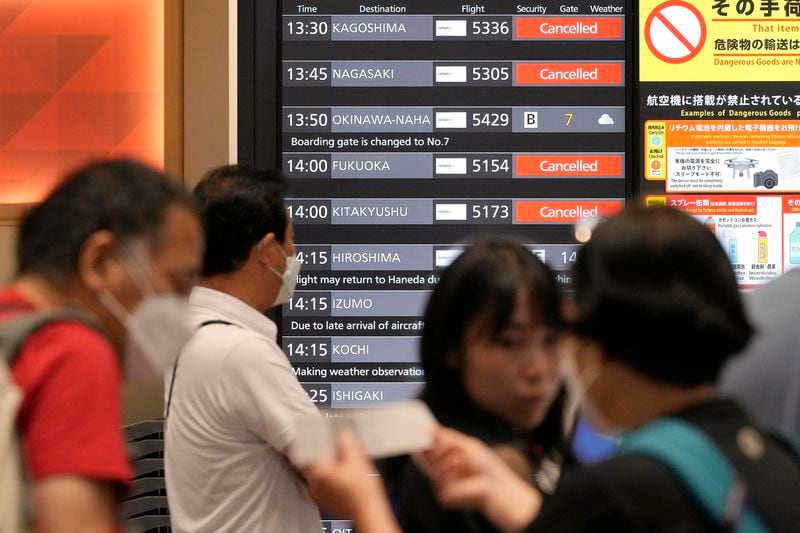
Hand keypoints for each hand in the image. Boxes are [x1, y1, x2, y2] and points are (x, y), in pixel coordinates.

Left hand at [305, 430, 400, 532]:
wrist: (368, 513)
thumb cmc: (362, 491)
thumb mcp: (357, 458)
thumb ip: (347, 442)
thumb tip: (344, 434)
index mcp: (317, 470)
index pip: (310, 448)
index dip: (318, 439)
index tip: (323, 433)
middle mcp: (314, 482)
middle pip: (317, 459)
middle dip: (329, 452)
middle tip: (342, 446)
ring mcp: (319, 493)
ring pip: (323, 471)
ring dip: (332, 464)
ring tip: (349, 460)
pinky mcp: (327, 500)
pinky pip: (327, 482)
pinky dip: (335, 476)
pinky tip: (348, 474)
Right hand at [418, 427, 541, 532]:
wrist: (496, 485)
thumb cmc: (485, 464)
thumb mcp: (465, 444)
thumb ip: (445, 436)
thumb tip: (427, 427)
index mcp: (445, 458)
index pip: (427, 448)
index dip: (422, 439)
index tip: (420, 429)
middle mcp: (441, 471)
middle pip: (425, 456)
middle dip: (433, 447)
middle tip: (440, 441)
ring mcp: (441, 484)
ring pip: (430, 467)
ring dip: (443, 457)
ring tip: (458, 456)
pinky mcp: (444, 496)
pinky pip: (437, 480)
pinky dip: (447, 471)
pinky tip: (459, 467)